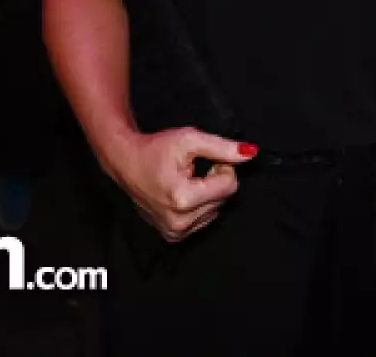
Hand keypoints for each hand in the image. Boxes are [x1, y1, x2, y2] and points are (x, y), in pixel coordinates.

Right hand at [108, 128, 255, 241]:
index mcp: (183, 198)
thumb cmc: (155, 149)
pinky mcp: (172, 235)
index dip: (223, 167)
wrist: (126, 162)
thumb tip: (250, 153)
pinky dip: (199, 206)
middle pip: (223, 200)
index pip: (229, 186)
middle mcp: (179, 221)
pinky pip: (203, 220)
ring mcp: (174, 231)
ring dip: (207, 194)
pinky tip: (183, 193)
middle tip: (196, 169)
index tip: (208, 160)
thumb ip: (222, 147)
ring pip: (215, 211)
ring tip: (188, 181)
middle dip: (215, 181)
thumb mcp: (190, 139)